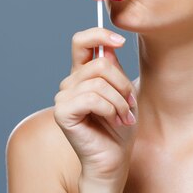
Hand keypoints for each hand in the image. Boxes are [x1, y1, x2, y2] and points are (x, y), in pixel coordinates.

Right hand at [53, 27, 138, 184]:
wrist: (114, 157)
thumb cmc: (119, 126)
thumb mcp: (123, 91)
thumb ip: (114, 68)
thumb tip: (108, 46)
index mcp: (83, 73)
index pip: (82, 41)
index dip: (99, 35)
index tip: (121, 41)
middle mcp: (70, 82)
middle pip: (100, 64)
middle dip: (123, 84)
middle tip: (130, 103)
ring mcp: (63, 96)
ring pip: (99, 82)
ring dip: (119, 101)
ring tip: (124, 116)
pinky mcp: (62, 112)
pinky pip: (92, 98)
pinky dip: (110, 109)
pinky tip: (115, 121)